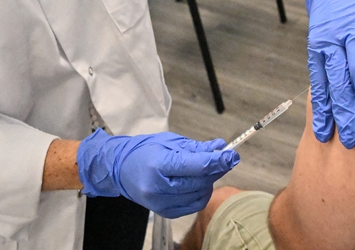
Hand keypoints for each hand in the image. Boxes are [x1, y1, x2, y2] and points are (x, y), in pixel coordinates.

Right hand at [77, 130, 239, 217]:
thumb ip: (197, 148)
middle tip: (225, 158)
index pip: (197, 166)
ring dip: (209, 182)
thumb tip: (221, 147)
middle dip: (217, 169)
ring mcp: (161, 203)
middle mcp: (159, 188)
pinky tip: (196, 183)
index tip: (233, 155)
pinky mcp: (165, 212)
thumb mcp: (170, 142)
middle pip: (201, 182)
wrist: (121, 169)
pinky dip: (200, 193)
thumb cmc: (145, 151)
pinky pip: (193, 205)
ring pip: (200, 195)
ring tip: (204, 169)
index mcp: (160, 165)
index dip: (219, 161)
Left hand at [292, 0, 354, 148]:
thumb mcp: (322, 35)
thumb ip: (329, 61)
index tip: (325, 136)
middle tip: (350, 139)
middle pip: (338, 81)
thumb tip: (332, 96)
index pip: (321, 85)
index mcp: (320, 47)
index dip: (323, 111)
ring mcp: (353, 24)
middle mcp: (334, 38)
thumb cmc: (329, 7)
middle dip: (344, 112)